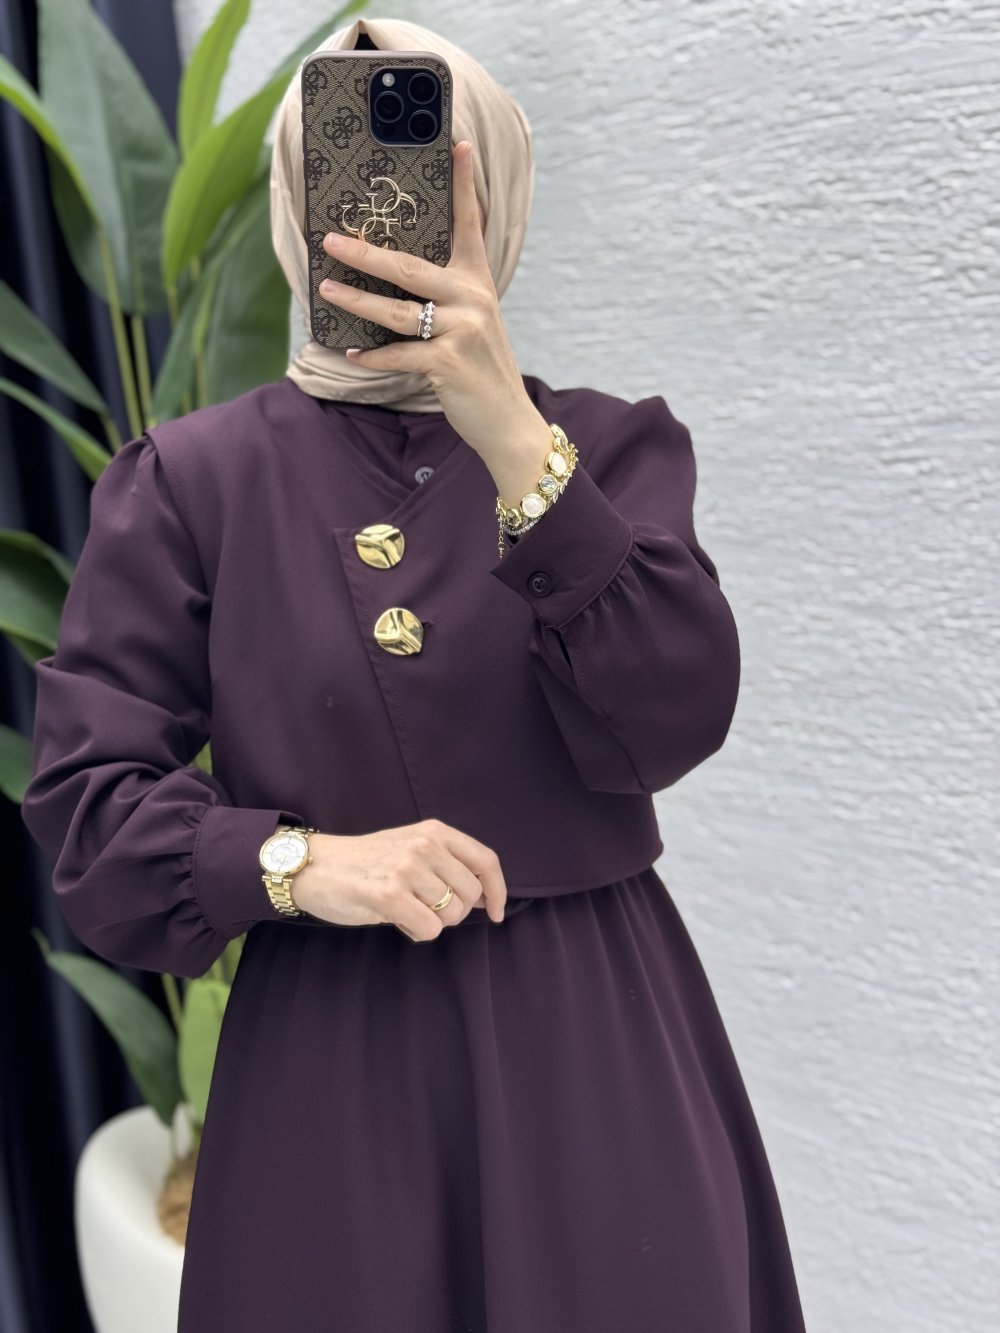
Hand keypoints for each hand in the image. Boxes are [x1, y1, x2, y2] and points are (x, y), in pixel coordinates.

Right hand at [290, 818, 507, 939]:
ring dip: (432, 922)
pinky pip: (429, 929)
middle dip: (456, 912)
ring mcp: (407, 869)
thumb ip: (447, 864)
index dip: (498, 890)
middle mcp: (424, 846)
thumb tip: (487, 896)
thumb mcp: (411, 847)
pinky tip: (396, 918)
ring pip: (451, 915)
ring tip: (405, 909)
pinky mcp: (389, 895)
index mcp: (434, 831)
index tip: (496, 912)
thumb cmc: (366, 863)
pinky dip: (417, 932)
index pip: (486, 861)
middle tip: (426, 909)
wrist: (316, 867)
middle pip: (471, 893)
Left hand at [316, 140, 535, 456]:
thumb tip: (394, 283)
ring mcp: (462, 331)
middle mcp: (471, 300)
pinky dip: (373, 357)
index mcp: (477, 283)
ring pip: (397, 310)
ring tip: (327, 291)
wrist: (509, 421)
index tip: (456, 145)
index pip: (470, 225)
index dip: (463, 185)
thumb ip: (446, 299)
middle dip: (366, 251)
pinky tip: (352, 353)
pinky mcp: (449, 363)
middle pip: (409, 266)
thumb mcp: (474, 324)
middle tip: (331, 239)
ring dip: (356, 301)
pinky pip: (399, 355)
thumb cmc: (482, 370)